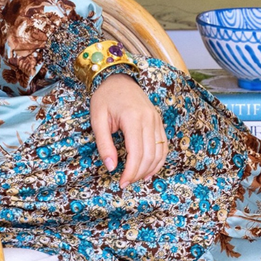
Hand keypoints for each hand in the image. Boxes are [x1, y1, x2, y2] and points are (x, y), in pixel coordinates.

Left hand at [90, 73, 167, 187]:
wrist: (118, 77)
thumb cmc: (105, 97)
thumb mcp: (97, 119)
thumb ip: (104, 144)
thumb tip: (111, 167)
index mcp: (133, 118)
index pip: (136, 153)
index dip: (130, 172)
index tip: (121, 183)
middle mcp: (149, 119)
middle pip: (149, 156)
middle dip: (138, 173)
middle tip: (126, 182)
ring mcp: (156, 119)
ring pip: (159, 152)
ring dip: (150, 169)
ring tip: (136, 178)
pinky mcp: (158, 120)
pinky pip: (163, 145)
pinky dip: (159, 160)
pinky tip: (149, 169)